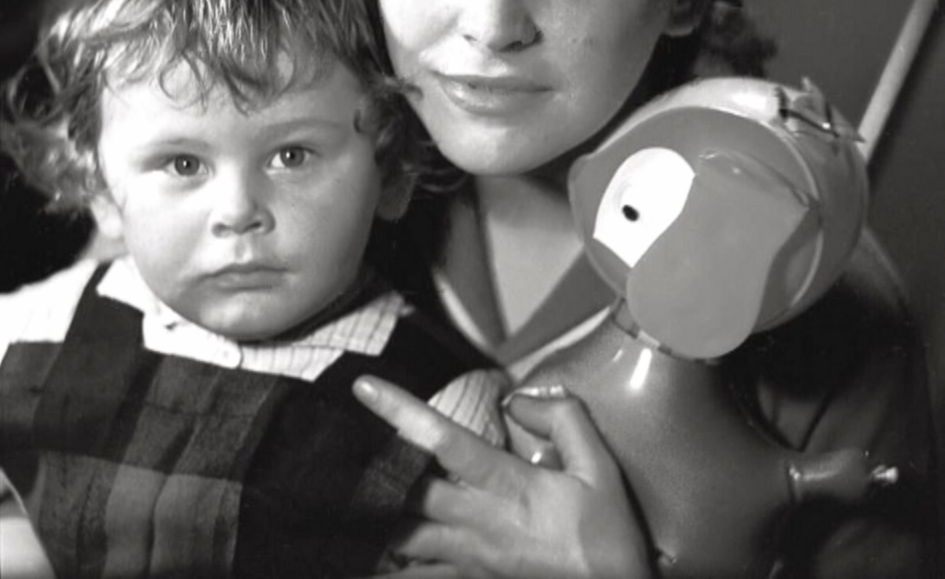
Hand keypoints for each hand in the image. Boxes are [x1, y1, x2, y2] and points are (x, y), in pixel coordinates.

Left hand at [352, 376, 652, 578]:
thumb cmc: (608, 538)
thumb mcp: (603, 470)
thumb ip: (566, 420)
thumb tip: (521, 399)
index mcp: (510, 488)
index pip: (447, 442)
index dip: (403, 414)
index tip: (364, 389)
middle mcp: (479, 523)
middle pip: (408, 493)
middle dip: (371, 470)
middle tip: (333, 443)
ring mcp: (468, 558)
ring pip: (401, 539)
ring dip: (372, 516)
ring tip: (336, 495)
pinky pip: (416, 576)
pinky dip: (390, 563)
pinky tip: (366, 552)